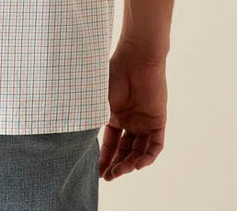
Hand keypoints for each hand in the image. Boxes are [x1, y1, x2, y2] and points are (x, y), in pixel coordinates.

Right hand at [98, 38, 166, 181]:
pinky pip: (155, 146)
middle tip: (108, 177)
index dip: (104, 158)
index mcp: (114, 115)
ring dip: (129, 164)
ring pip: (139, 151)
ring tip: (119, 172)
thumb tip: (78, 143)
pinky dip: (147, 157)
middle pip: (124, 150)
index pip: (110, 143)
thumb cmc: (113, 76)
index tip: (96, 173)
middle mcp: (130, 120)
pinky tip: (136, 164)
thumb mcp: (97, 102)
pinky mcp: (158, 121)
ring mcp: (144, 121)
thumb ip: (91, 121)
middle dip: (116, 165)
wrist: (135, 60)